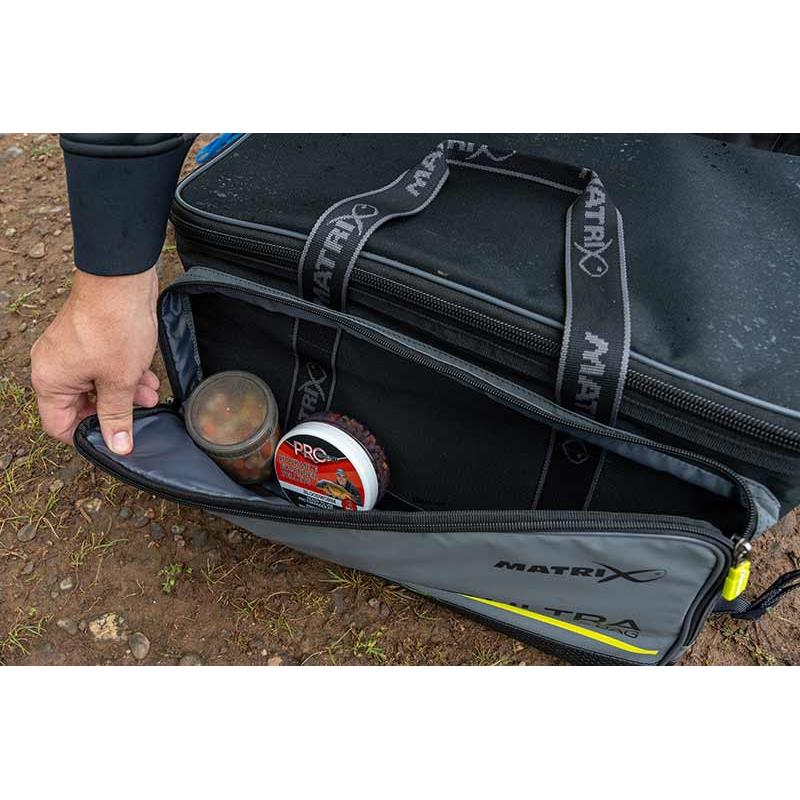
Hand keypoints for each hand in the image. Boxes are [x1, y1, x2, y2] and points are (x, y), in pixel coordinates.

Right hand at [31, 266, 160, 453]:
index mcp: (50, 381)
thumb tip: (117, 446)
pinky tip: (148, 378)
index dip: (87, 436)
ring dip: (124, 392)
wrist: (123, 280)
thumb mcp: (119, 381)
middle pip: (80, 404)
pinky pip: (102, 365)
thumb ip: (117, 416)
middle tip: (140, 414)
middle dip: (114, 410)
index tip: (114, 441)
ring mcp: (70, 350)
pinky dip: (124, 373)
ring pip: (97, 384)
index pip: (59, 425)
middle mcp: (53, 366)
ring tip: (151, 395)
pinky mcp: (88, 338)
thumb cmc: (113, 327)